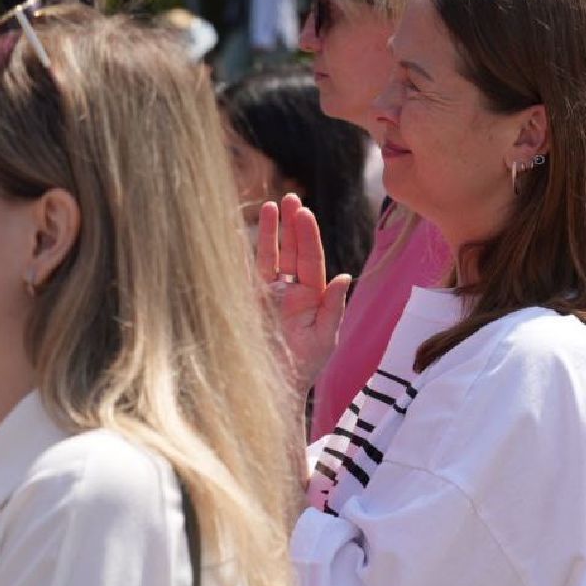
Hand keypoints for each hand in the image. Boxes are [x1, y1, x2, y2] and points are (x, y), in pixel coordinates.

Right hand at [255, 193, 352, 391]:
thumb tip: (344, 277)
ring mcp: (267, 295)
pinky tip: (242, 233)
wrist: (275, 387)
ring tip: (271, 206)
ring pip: (269, 257)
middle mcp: (289, 291)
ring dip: (270, 232)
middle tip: (291, 198)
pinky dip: (245, 253)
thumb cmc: (304, 368)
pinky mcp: (248, 303)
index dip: (307, 236)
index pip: (310, 259)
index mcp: (311, 296)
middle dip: (291, 225)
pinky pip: (247, 274)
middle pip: (291, 251)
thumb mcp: (324, 339)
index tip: (304, 213)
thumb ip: (333, 308)